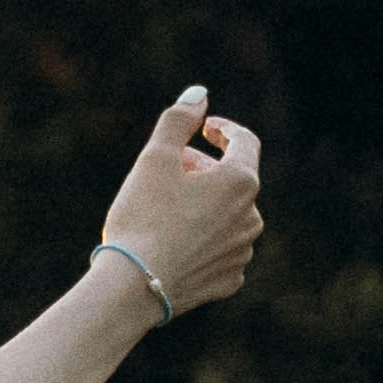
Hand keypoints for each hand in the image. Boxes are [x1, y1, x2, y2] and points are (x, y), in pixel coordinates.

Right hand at [98, 87, 264, 314]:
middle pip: (232, 181)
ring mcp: (241, 252)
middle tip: (166, 173)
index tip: (203, 127)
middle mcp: (252, 216)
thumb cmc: (142, 219)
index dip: (223, 129)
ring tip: (165, 213)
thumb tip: (198, 93)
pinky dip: (202, 244)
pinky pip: (220, 253)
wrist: (131, 289)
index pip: (243, 142)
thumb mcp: (153, 160)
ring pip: (227, 218)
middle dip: (203, 172)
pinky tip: (175, 247)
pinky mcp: (227, 281)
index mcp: (241, 181)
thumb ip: (178, 120)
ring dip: (203, 208)